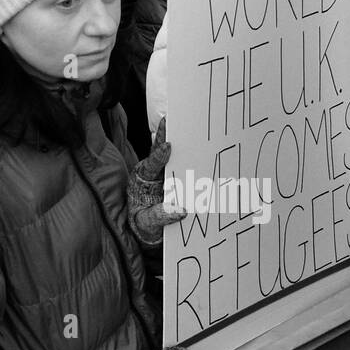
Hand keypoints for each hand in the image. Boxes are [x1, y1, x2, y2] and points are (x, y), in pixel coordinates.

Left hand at [128, 117, 185, 245]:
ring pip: (175, 156)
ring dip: (184, 143)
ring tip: (195, 129)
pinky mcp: (177, 178)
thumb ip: (159, 216)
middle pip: (161, 151)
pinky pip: (186, 166)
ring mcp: (166, 174)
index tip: (167, 145)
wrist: (148, 230)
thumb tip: (180, 210)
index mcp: (143, 180)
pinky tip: (206, 148)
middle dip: (168, 134)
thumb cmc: (144, 224)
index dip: (159, 156)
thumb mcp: (147, 223)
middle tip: (176, 119)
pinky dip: (194, 157)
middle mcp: (154, 172)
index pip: (150, 165)